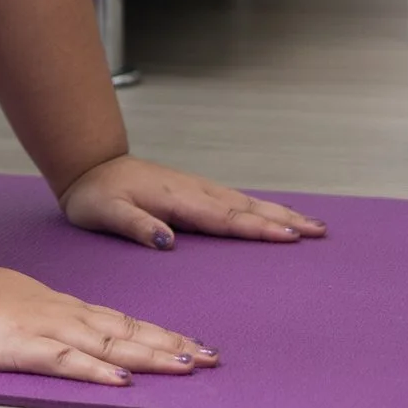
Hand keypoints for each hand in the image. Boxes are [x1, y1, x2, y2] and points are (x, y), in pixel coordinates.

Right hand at [0, 264, 217, 384]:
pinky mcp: (25, 348)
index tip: (194, 346)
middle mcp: (66, 318)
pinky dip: (97, 371)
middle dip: (172, 346)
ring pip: (109, 345)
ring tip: (186, 365)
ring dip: (150, 355)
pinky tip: (122, 380)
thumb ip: (54, 322)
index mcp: (66, 309)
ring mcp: (48, 331)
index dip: (161, 335)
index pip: (124, 324)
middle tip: (211, 357)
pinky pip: (67, 361)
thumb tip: (86, 337)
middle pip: (128, 334)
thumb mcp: (25, 306)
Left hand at [58, 154, 327, 248]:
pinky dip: (260, 208)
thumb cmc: (94, 194)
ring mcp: (195, 189)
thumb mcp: (103, 213)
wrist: (88, 166)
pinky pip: (235, 201)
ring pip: (245, 202)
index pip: (224, 218)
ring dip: (279, 212)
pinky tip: (275, 215)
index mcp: (176, 200)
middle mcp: (192, 192)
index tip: (290, 235)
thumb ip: (133, 225)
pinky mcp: (193, 192)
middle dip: (284, 219)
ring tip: (312, 225)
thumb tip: (166, 241)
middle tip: (320, 231)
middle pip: (246, 208)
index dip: (258, 228)